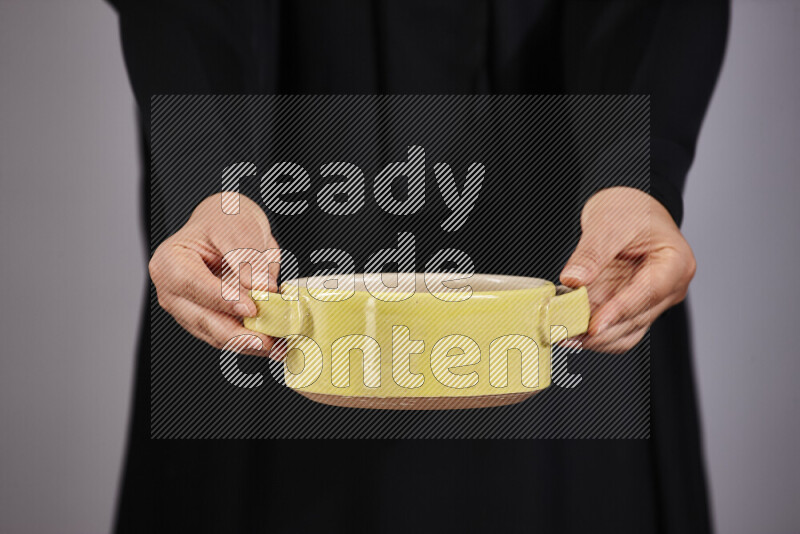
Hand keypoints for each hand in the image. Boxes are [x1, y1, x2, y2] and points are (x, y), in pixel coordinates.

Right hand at [149, 193, 280, 356]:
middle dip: (237, 334)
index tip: (250, 308)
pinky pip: (230, 337)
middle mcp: (173, 291)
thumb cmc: (224, 220)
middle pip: (201, 319)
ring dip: (248, 343)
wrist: (229, 225)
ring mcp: (188, 310)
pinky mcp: (209, 322)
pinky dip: (253, 342)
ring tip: (278, 343)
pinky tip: (275, 342)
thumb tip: (261, 287)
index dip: (221, 299)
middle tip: (267, 339)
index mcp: (170, 262)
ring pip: (216, 335)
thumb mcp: (237, 227)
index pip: (192, 285)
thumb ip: (246, 258)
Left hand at [559, 187, 696, 352]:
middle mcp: (669, 287)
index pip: (648, 293)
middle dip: (600, 330)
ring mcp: (652, 300)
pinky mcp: (632, 306)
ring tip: (564, 333)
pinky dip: (594, 333)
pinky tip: (571, 330)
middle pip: (636, 319)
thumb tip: (574, 280)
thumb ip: (591, 254)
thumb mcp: (607, 223)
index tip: (593, 325)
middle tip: (566, 329)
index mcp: (675, 263)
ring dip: (595, 338)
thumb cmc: (630, 209)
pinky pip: (616, 328)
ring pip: (626, 332)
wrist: (628, 208)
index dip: (619, 312)